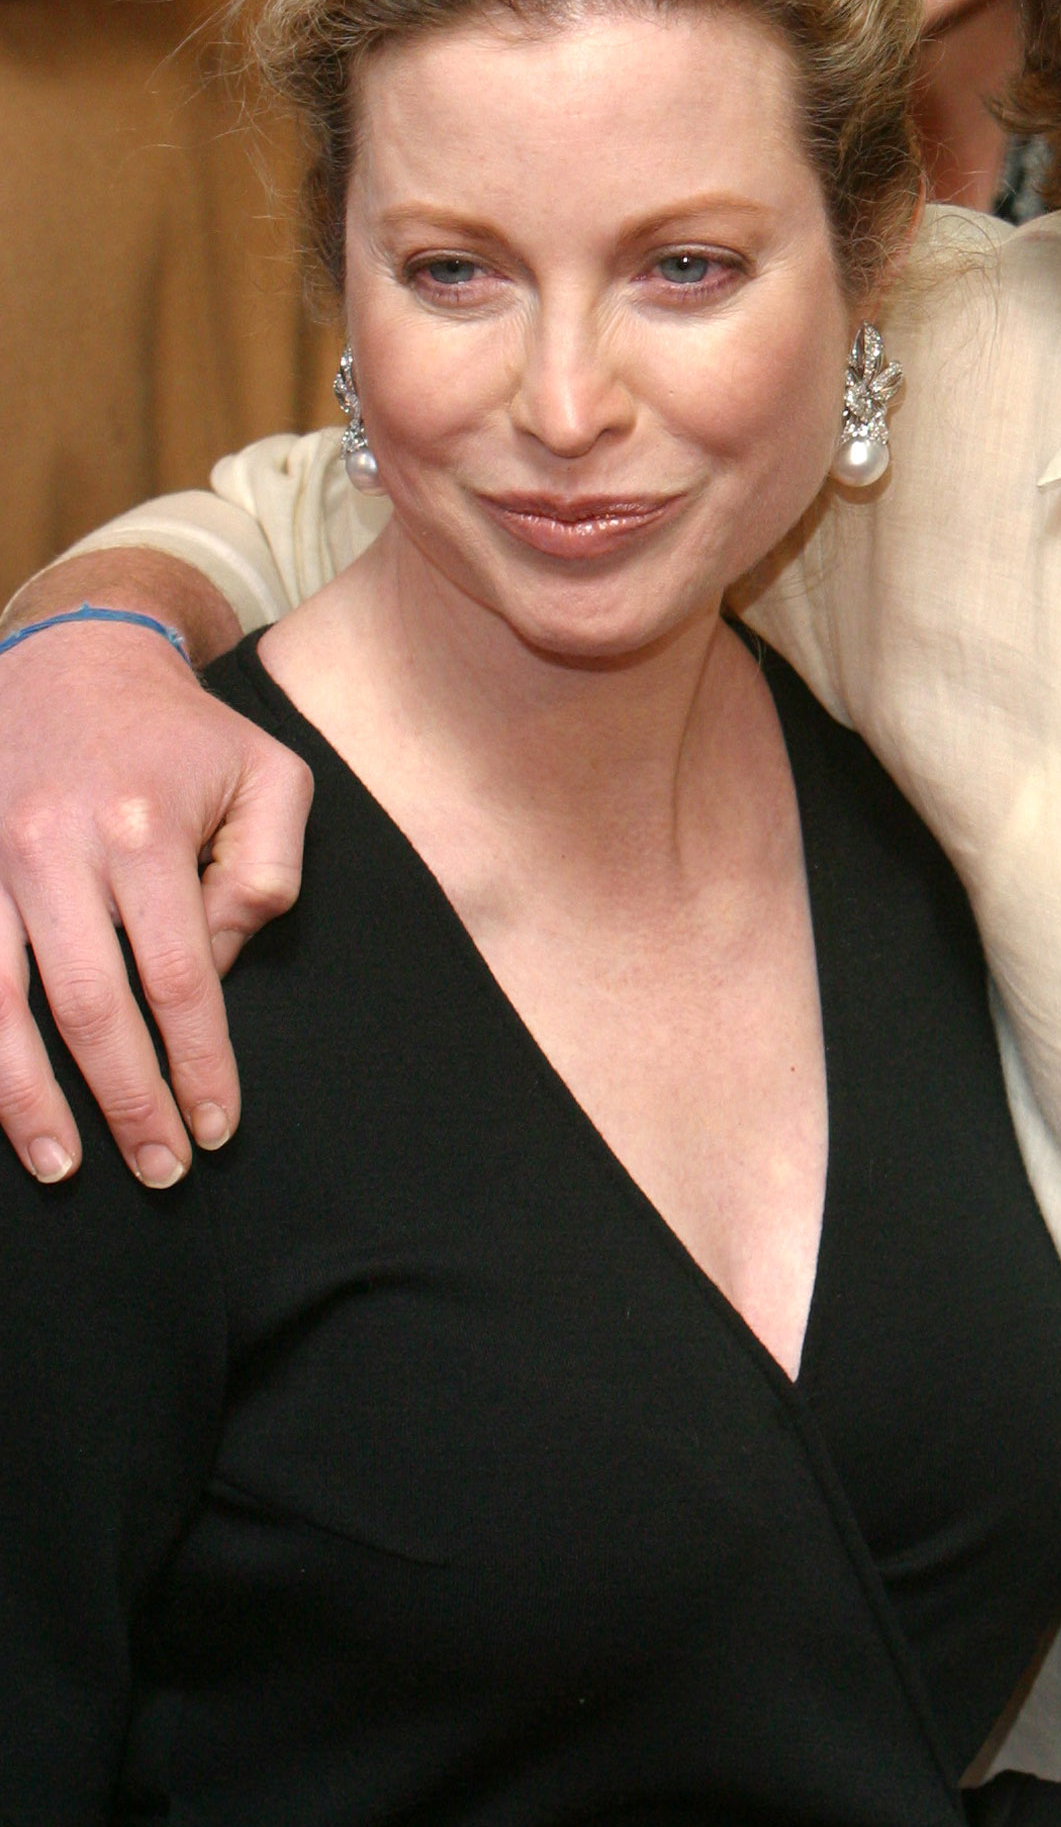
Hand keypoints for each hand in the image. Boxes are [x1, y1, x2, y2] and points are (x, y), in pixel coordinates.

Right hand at [0, 562, 309, 1185]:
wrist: (73, 657)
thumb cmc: (185, 734)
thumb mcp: (269, 776)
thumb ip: (268, 873)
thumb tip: (217, 966)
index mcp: (144, 831)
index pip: (180, 980)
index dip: (197, 1066)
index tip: (215, 1127)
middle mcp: (56, 849)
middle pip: (88, 1008)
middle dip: (127, 1102)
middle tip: (159, 1169)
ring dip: (26, 1098)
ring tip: (63, 1165)